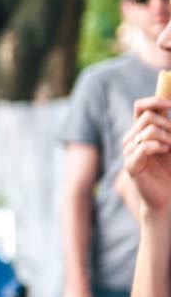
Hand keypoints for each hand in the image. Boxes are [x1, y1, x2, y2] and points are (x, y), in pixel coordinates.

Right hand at [124, 97, 170, 216]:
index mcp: (142, 131)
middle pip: (147, 116)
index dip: (155, 101)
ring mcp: (129, 152)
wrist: (168, 195)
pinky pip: (144, 147)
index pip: (141, 106)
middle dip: (168, 124)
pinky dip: (159, 146)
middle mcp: (132, 138)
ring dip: (167, 137)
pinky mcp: (131, 165)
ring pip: (147, 131)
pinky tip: (166, 152)